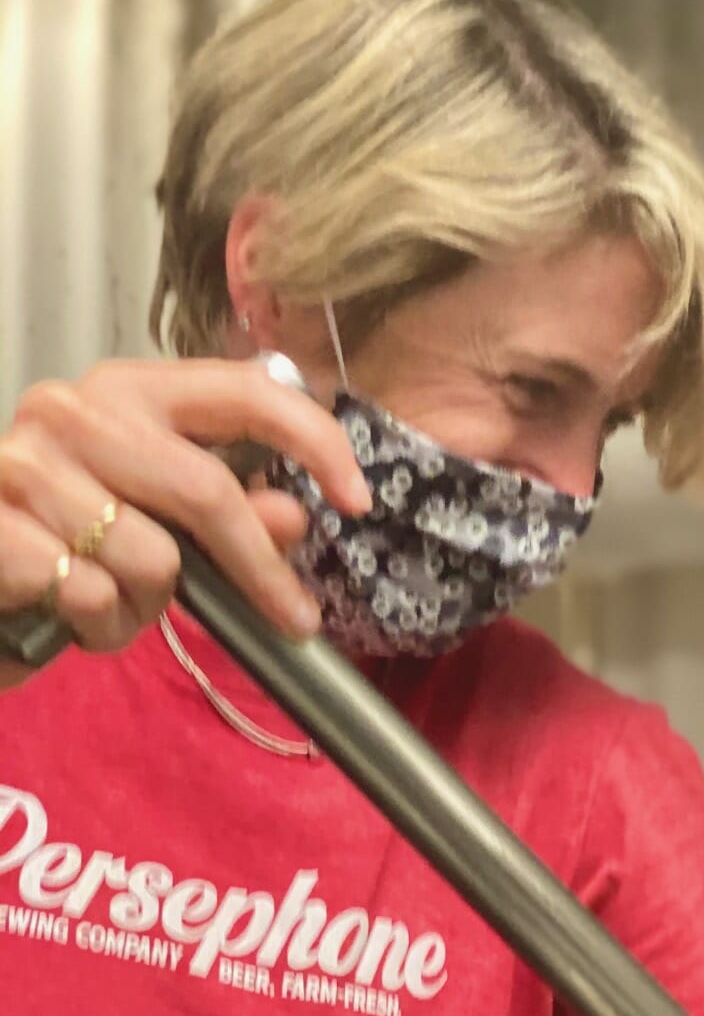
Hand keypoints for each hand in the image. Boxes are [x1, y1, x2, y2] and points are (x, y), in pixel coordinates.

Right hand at [0, 358, 370, 688]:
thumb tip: (293, 518)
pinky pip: (93, 594)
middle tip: (290, 618)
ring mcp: (23, 461)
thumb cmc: (66, 551)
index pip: (243, 389)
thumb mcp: (159, 528)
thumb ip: (231, 517)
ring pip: (152, 559)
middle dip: (255, 570)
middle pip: (207, 492)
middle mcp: (72, 409)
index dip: (313, 440)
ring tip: (112, 602)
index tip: (358, 499)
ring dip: (146, 608)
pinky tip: (67, 614)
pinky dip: (96, 626)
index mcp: (127, 390)